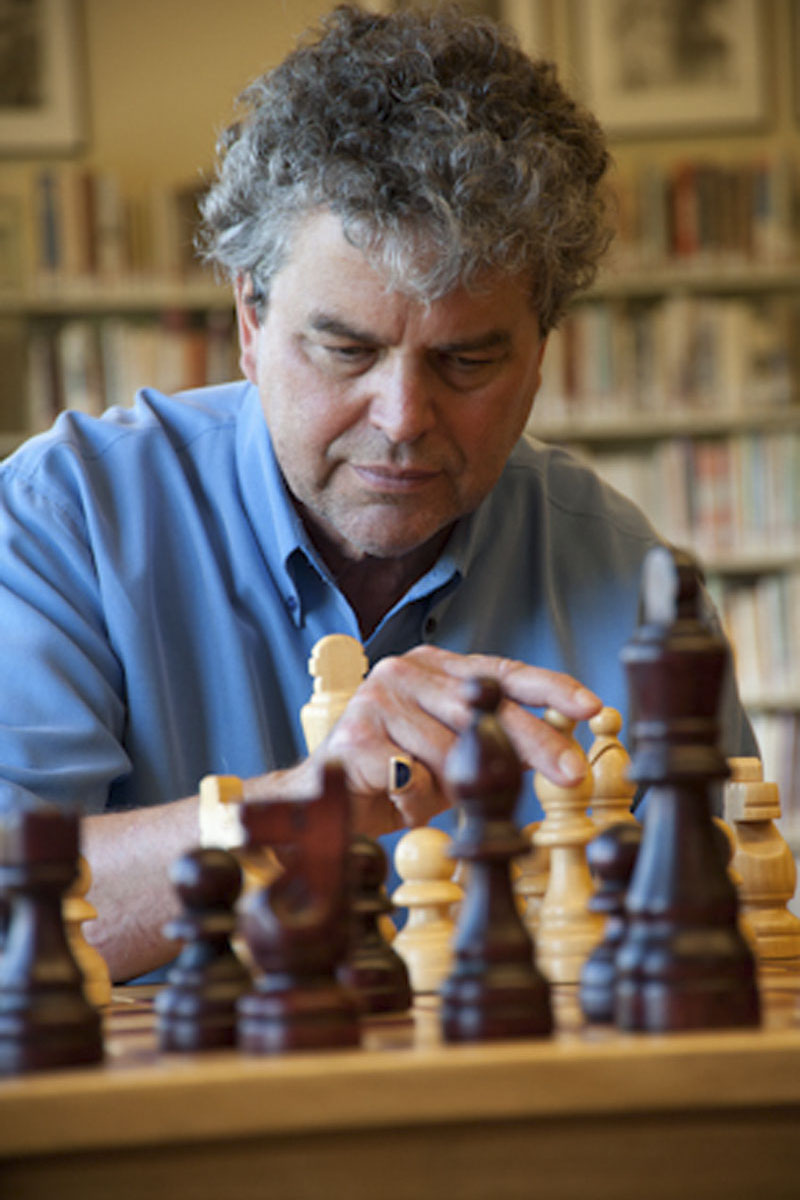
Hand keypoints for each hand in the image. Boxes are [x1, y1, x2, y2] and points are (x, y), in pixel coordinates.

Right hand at [308, 645, 600, 835]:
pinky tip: (395, 800)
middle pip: (486, 705)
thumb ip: (494, 743)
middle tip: (573, 773)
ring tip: (435, 799)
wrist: (322, 801)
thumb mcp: (455, 758)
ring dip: (454, 787)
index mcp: (434, 668)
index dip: (550, 688)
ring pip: (451, 749)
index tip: (591, 706)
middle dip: (535, 743)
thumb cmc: (394, 778)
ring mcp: (379, 697)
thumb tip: (561, 747)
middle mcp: (405, 670)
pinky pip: (414, 778)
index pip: (502, 671)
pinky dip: (416, 802)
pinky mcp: (358, 733)